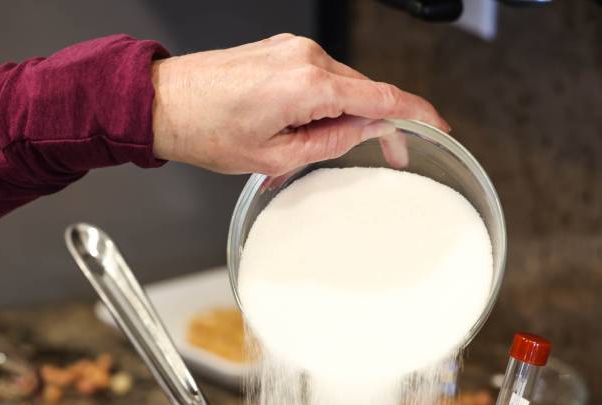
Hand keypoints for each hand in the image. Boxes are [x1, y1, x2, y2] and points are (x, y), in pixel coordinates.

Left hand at [151, 33, 448, 174]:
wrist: (163, 103)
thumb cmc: (207, 131)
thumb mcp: (276, 157)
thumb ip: (331, 143)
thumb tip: (366, 132)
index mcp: (310, 85)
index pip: (384, 98)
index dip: (417, 116)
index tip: (438, 129)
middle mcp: (307, 57)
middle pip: (366, 91)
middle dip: (377, 124)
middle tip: (387, 157)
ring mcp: (293, 49)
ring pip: (343, 85)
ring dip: (344, 115)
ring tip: (310, 147)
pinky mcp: (281, 50)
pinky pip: (320, 77)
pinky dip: (325, 102)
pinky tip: (303, 127)